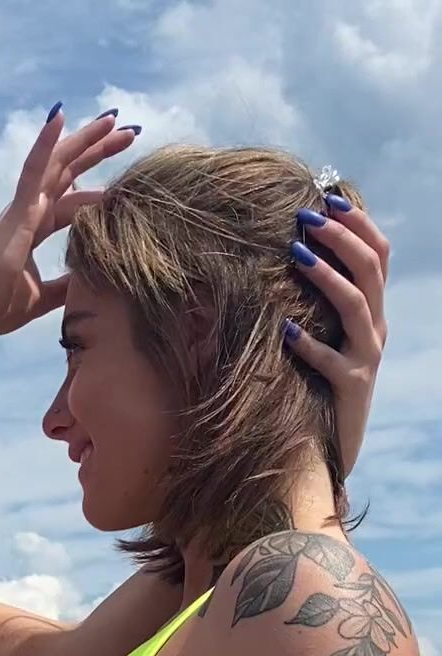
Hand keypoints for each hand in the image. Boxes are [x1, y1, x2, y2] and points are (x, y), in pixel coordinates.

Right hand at [0, 107, 138, 337]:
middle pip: (69, 172)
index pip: (72, 199)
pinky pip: (33, 169)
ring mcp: (23, 207)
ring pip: (58, 163)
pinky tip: (60, 116)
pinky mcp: (17, 211)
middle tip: (130, 133)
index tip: (126, 180)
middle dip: (98, 152)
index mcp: (35, 227)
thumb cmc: (1, 307)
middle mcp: (30, 210)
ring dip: (85, 140)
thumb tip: (91, 283)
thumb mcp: (46, 296)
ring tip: (113, 119)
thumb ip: (66, 284)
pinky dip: (45, 143)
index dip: (97, 187)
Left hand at [285, 200, 389, 473]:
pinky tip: (285, 331)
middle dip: (342, 237)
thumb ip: (317, 305)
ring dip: (328, 276)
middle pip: (370, 270)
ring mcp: (366, 359)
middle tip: (307, 217)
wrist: (332, 449)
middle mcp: (376, 331)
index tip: (329, 198)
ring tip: (296, 255)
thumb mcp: (325, 338)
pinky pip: (334, 361)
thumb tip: (288, 255)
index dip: (358, 224)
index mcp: (373, 314)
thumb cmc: (318, 388)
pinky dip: (310, 345)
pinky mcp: (351, 389)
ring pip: (358, 306)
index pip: (378, 256)